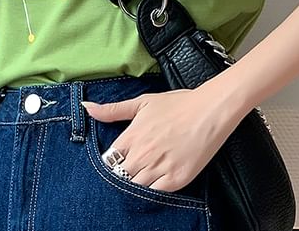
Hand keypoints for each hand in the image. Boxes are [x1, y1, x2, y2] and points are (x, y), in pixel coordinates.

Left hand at [81, 86, 245, 192]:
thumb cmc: (179, 104)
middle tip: (129, 172)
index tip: (117, 163)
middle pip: (119, 177)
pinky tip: (154, 185)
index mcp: (132, 136)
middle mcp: (143, 154)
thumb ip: (113, 109)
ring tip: (141, 178)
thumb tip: (87, 107)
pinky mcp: (176, 179)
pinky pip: (155, 195)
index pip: (108, 161)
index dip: (110, 164)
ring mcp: (159, 168)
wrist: (211, 110)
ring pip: (134, 188)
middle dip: (121, 176)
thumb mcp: (143, 102)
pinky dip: (151, 192)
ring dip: (134, 185)